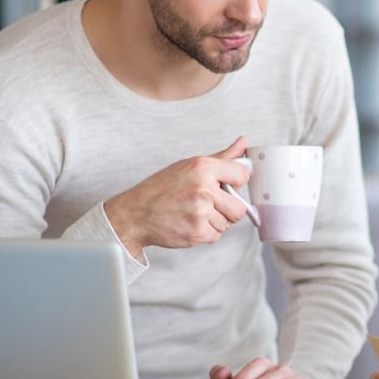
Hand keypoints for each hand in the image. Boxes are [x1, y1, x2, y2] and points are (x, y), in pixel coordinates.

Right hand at [105, 137, 252, 259]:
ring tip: (194, 213)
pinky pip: (216, 236)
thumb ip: (222, 156)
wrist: (134, 214)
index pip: (242, 175)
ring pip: (228, 223)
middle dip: (228, 209)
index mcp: (203, 167)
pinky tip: (190, 223)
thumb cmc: (161, 188)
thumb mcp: (189, 165)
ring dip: (215, 222)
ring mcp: (200, 212)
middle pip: (239, 208)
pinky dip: (206, 233)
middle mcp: (203, 189)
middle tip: (209, 204)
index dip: (235, 183)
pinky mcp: (197, 233)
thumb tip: (243, 143)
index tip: (226, 186)